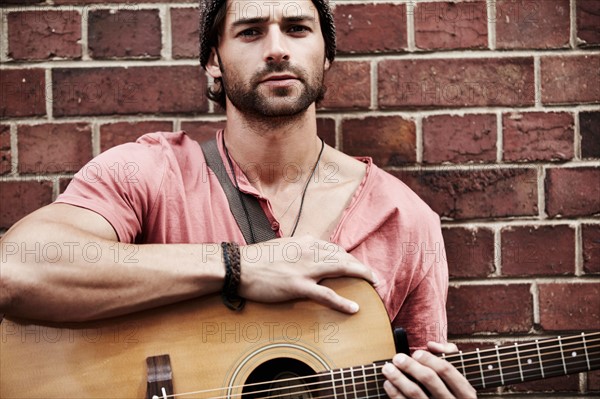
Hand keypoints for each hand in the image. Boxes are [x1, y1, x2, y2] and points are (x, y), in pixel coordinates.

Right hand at [238, 235, 376, 312]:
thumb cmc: (257, 259)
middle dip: (361, 267)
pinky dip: (342, 302)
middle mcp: (309, 251)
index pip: (334, 249)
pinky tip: (355, 307)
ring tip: (375, 284)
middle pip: (343, 257)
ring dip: (362, 276)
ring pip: (341, 269)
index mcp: (305, 242)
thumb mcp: (282, 248)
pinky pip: (326, 295)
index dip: (348, 258)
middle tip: (374, 277)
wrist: (239, 266)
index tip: (356, 266)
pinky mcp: (298, 286)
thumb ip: (298, 251)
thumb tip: (307, 255)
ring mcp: (305, 269)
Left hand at [382, 341, 476, 398]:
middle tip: (397, 358)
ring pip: (416, 393)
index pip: (446, 369)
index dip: (430, 359)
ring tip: (388, 368)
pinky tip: (388, 384)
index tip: (416, 353)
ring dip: (398, 378)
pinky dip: (395, 393)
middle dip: (411, 366)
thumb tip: (432, 345)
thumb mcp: (460, 377)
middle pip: (429, 379)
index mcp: (464, 391)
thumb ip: (449, 355)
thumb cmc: (454, 392)